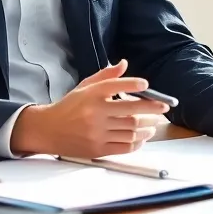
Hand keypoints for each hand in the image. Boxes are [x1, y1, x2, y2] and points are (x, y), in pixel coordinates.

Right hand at [10, 60, 169, 157]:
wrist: (48, 130)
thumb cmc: (69, 106)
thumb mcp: (84, 86)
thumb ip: (106, 76)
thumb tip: (124, 64)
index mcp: (91, 95)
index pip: (115, 86)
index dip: (133, 85)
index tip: (146, 84)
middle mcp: (94, 113)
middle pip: (130, 111)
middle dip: (152, 109)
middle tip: (164, 107)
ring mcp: (96, 132)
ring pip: (130, 130)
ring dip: (147, 127)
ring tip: (154, 124)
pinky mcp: (97, 149)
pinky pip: (124, 146)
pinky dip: (137, 142)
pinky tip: (142, 137)